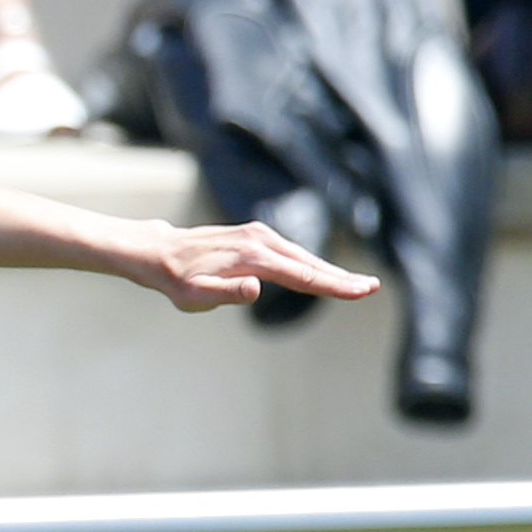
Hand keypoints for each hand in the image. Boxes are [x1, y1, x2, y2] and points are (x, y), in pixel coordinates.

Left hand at [138, 218, 376, 310]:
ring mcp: (260, 235)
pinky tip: (322, 274)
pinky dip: (311, 264)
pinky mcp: (256, 236)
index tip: (361, 291)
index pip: (302, 275)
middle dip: (341, 277)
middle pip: (310, 264)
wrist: (160, 252)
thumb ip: (225, 294)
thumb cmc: (176, 280)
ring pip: (302, 257)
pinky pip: (291, 253)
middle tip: (371, 288)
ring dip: (329, 270)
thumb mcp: (194, 296)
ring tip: (356, 284)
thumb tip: (257, 289)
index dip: (334, 285)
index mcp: (252, 258)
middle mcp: (261, 241)